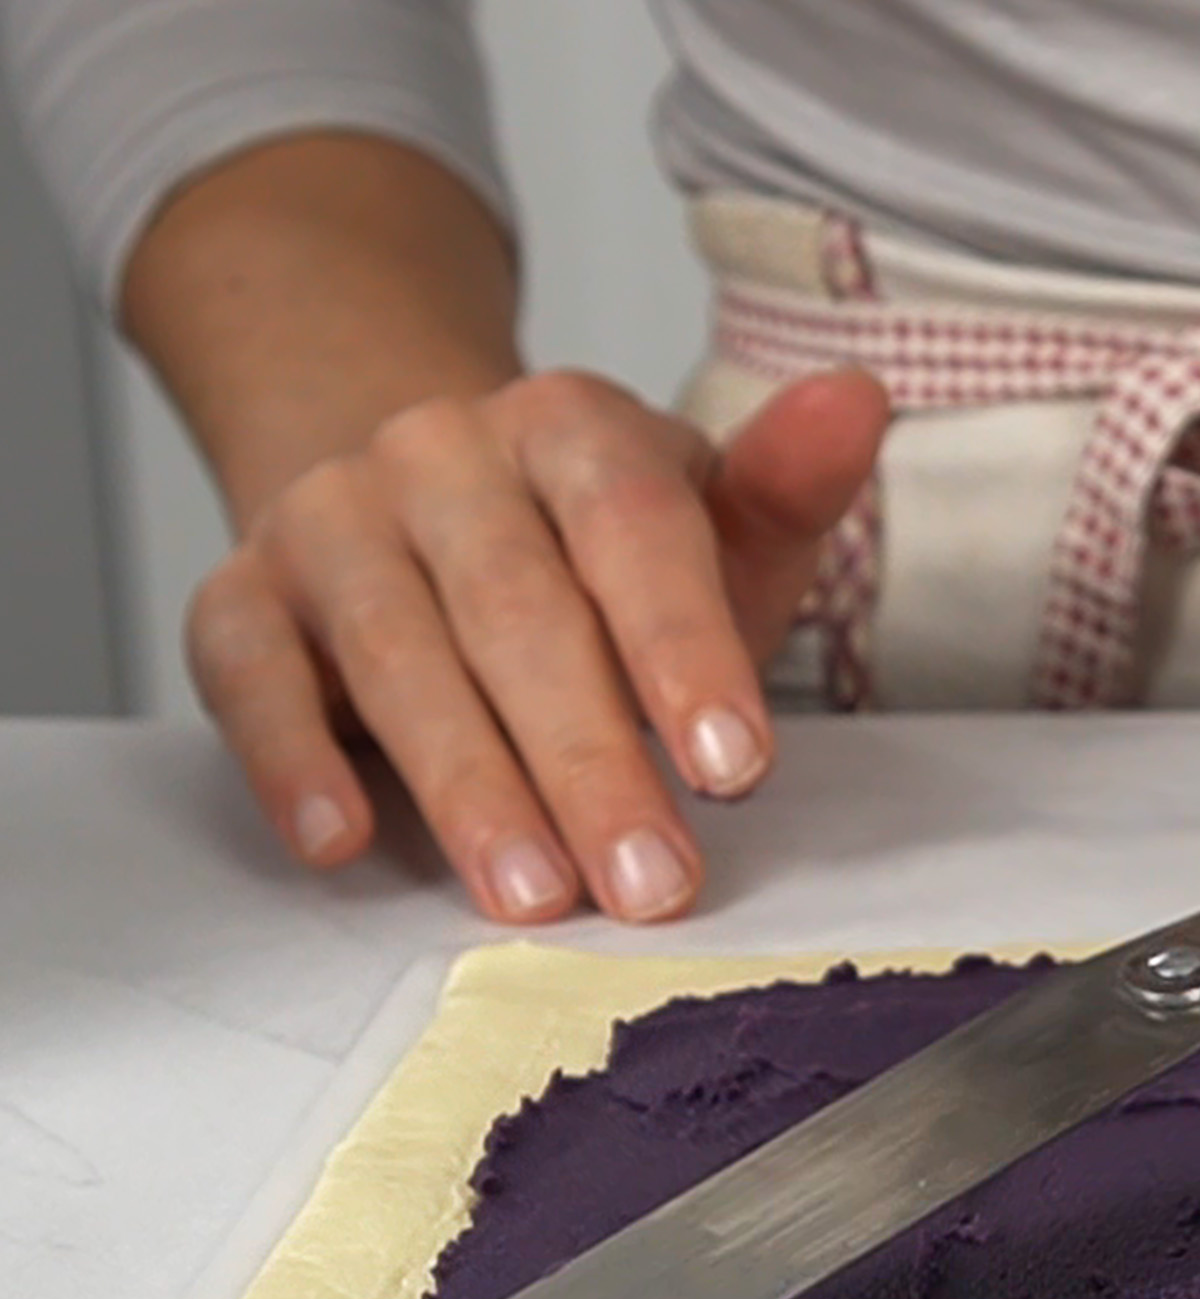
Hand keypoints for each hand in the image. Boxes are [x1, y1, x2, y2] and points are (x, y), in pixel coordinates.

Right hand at [186, 366, 888, 921]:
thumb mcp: (707, 528)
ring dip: (467, 784)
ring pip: (395, 650)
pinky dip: (291, 758)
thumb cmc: (591, 559)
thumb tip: (857, 403)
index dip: (685, 651)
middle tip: (649, 883)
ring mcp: (331, 519)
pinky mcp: (243, 596)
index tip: (735, 769)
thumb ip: (784, 490)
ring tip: (530, 895)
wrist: (415, 510)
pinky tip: (341, 839)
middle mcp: (439, 456)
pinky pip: (251, 672)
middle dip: (590, 761)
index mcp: (568, 425)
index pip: (632, 530)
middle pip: (520, 611)